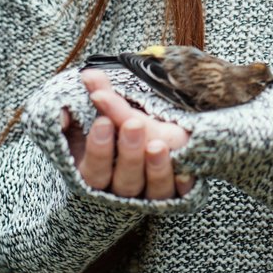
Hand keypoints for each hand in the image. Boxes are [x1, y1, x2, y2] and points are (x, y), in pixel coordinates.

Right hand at [59, 68, 194, 199]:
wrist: (145, 142)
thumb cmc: (114, 131)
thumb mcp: (96, 118)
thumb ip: (89, 99)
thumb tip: (87, 77)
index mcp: (96, 173)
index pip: (93, 171)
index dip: (98, 149)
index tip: (103, 122)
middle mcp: (122, 190)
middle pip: (124, 183)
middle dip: (128, 154)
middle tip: (134, 125)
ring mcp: (151, 193)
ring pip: (154, 190)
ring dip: (156, 169)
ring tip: (158, 146)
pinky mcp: (176, 193)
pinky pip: (181, 194)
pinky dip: (183, 184)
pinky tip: (185, 174)